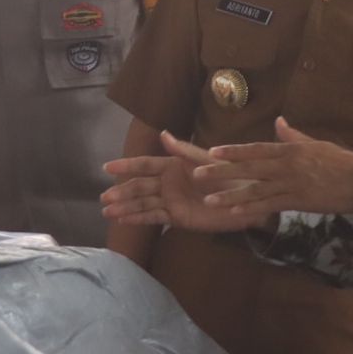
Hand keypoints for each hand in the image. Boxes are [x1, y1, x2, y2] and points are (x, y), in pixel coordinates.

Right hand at [102, 131, 271, 232]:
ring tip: (107, 212)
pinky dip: (138, 219)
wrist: (248, 198)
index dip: (126, 166)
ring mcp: (171, 201)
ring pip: (143, 203)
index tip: (107, 166)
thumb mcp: (207, 159)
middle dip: (122, 191)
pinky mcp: (177, 217)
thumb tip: (163, 133)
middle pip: (140, 186)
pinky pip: (154, 217)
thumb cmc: (230, 174)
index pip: (144, 165)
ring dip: (125, 207)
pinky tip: (123, 220)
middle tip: (104, 197)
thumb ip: (183, 150)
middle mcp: (168, 183)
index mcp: (173, 165)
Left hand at [190, 118, 352, 223]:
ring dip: (230, 195)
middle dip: (221, 172)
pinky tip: (235, 213)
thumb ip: (293, 136)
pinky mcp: (298, 202)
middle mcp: (286, 165)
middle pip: (248, 168)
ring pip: (255, 190)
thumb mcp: (316, 144)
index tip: (212, 151)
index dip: (232, 151)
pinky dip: (252, 209)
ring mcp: (291, 184)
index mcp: (289, 150)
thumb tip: (279, 121)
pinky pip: (270, 206)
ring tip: (209, 200)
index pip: (255, 149)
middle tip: (198, 174)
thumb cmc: (341, 162)